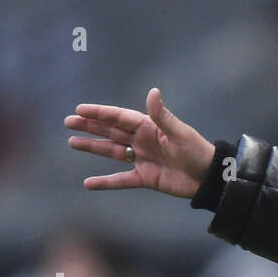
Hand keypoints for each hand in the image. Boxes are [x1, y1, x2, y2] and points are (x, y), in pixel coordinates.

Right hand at [65, 87, 215, 197]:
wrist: (209, 178)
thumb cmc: (197, 152)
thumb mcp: (179, 133)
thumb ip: (162, 115)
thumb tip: (152, 92)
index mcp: (149, 127)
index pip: (119, 117)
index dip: (100, 113)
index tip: (80, 110)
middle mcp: (143, 141)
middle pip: (111, 131)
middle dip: (90, 126)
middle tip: (68, 122)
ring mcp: (143, 159)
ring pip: (112, 152)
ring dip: (93, 147)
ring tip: (72, 143)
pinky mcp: (146, 178)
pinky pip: (121, 180)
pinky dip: (106, 182)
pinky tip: (88, 184)